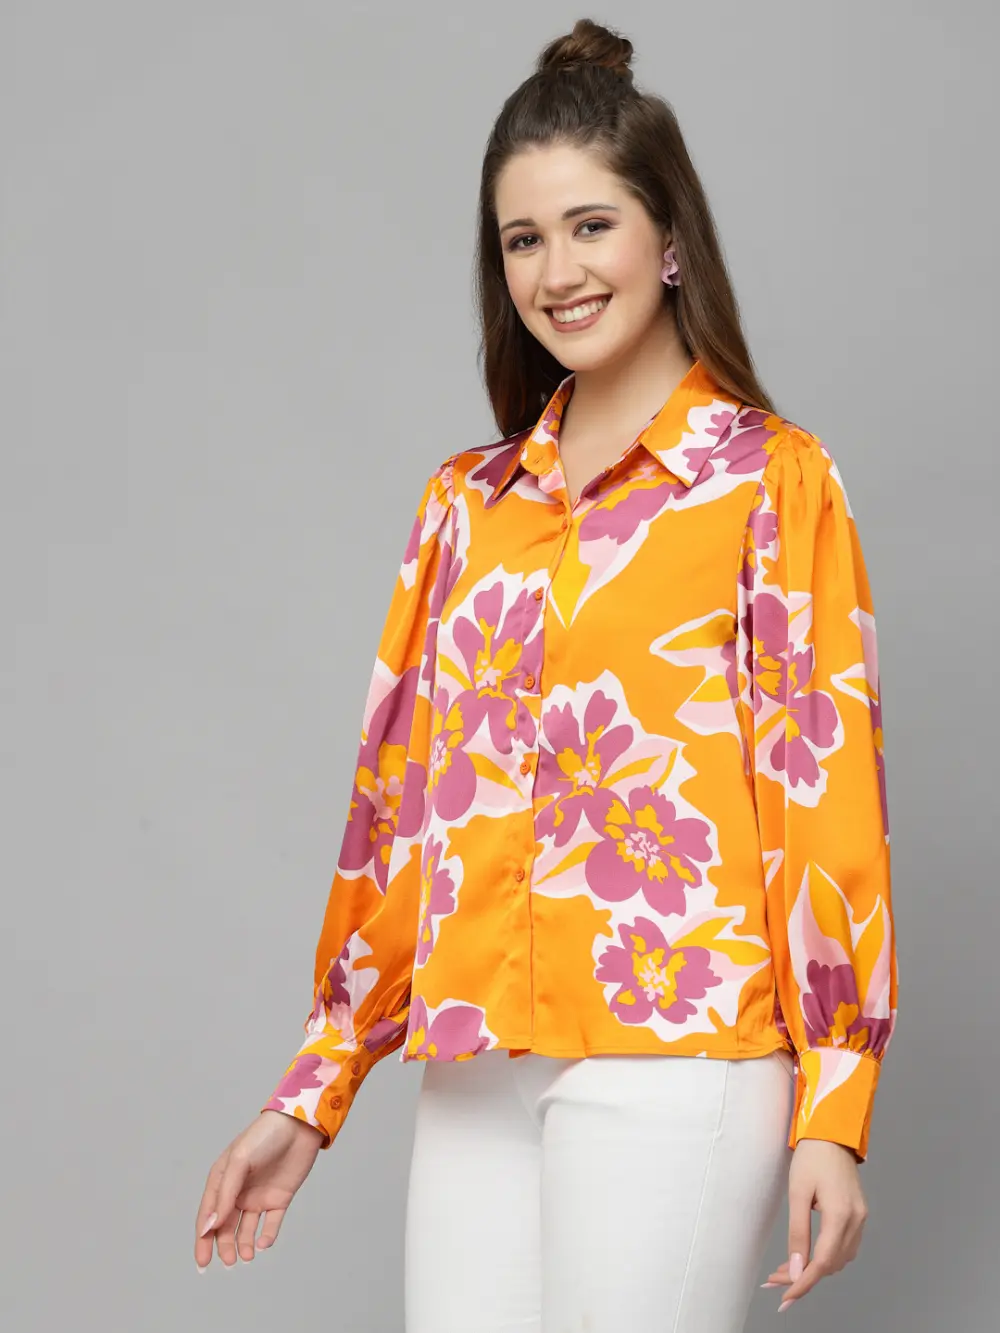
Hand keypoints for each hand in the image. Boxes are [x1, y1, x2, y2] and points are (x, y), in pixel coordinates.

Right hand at [194, 1110, 324, 1269]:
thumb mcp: (240, 1161)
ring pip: (246, 1228)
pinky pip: (271, 1223)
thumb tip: (209, 1226)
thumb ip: (225, 1194)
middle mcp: (238, 1191)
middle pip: (226, 1226)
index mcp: (222, 1180)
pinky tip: (264, 1243)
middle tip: (229, 1261)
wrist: (299, 1125)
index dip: (202, 1239)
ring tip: (248, 1256)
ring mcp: (259, 1195)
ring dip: (244, 1244)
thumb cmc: (264, 1137)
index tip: (203, 1262)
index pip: (208, 1215)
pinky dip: (267, 1235)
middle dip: (224, 1246)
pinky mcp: (279, 1198)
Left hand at [762, 1139, 868, 1313]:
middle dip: (803, 1276)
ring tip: (784, 1270)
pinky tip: (804, 1255)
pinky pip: (844, 1247)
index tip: (785, 1298)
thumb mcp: (798, 1193)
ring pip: (838, 1259)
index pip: (823, 1262)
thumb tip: (795, 1269)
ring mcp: (861, 1219)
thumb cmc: (812, 1158)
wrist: (832, 1133)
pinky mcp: (858, 1215)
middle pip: (830, 1264)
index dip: (804, 1283)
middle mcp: (856, 1221)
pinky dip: (824, 1256)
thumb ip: (797, 1233)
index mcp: (841, 1214)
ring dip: (813, 1268)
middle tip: (774, 1281)